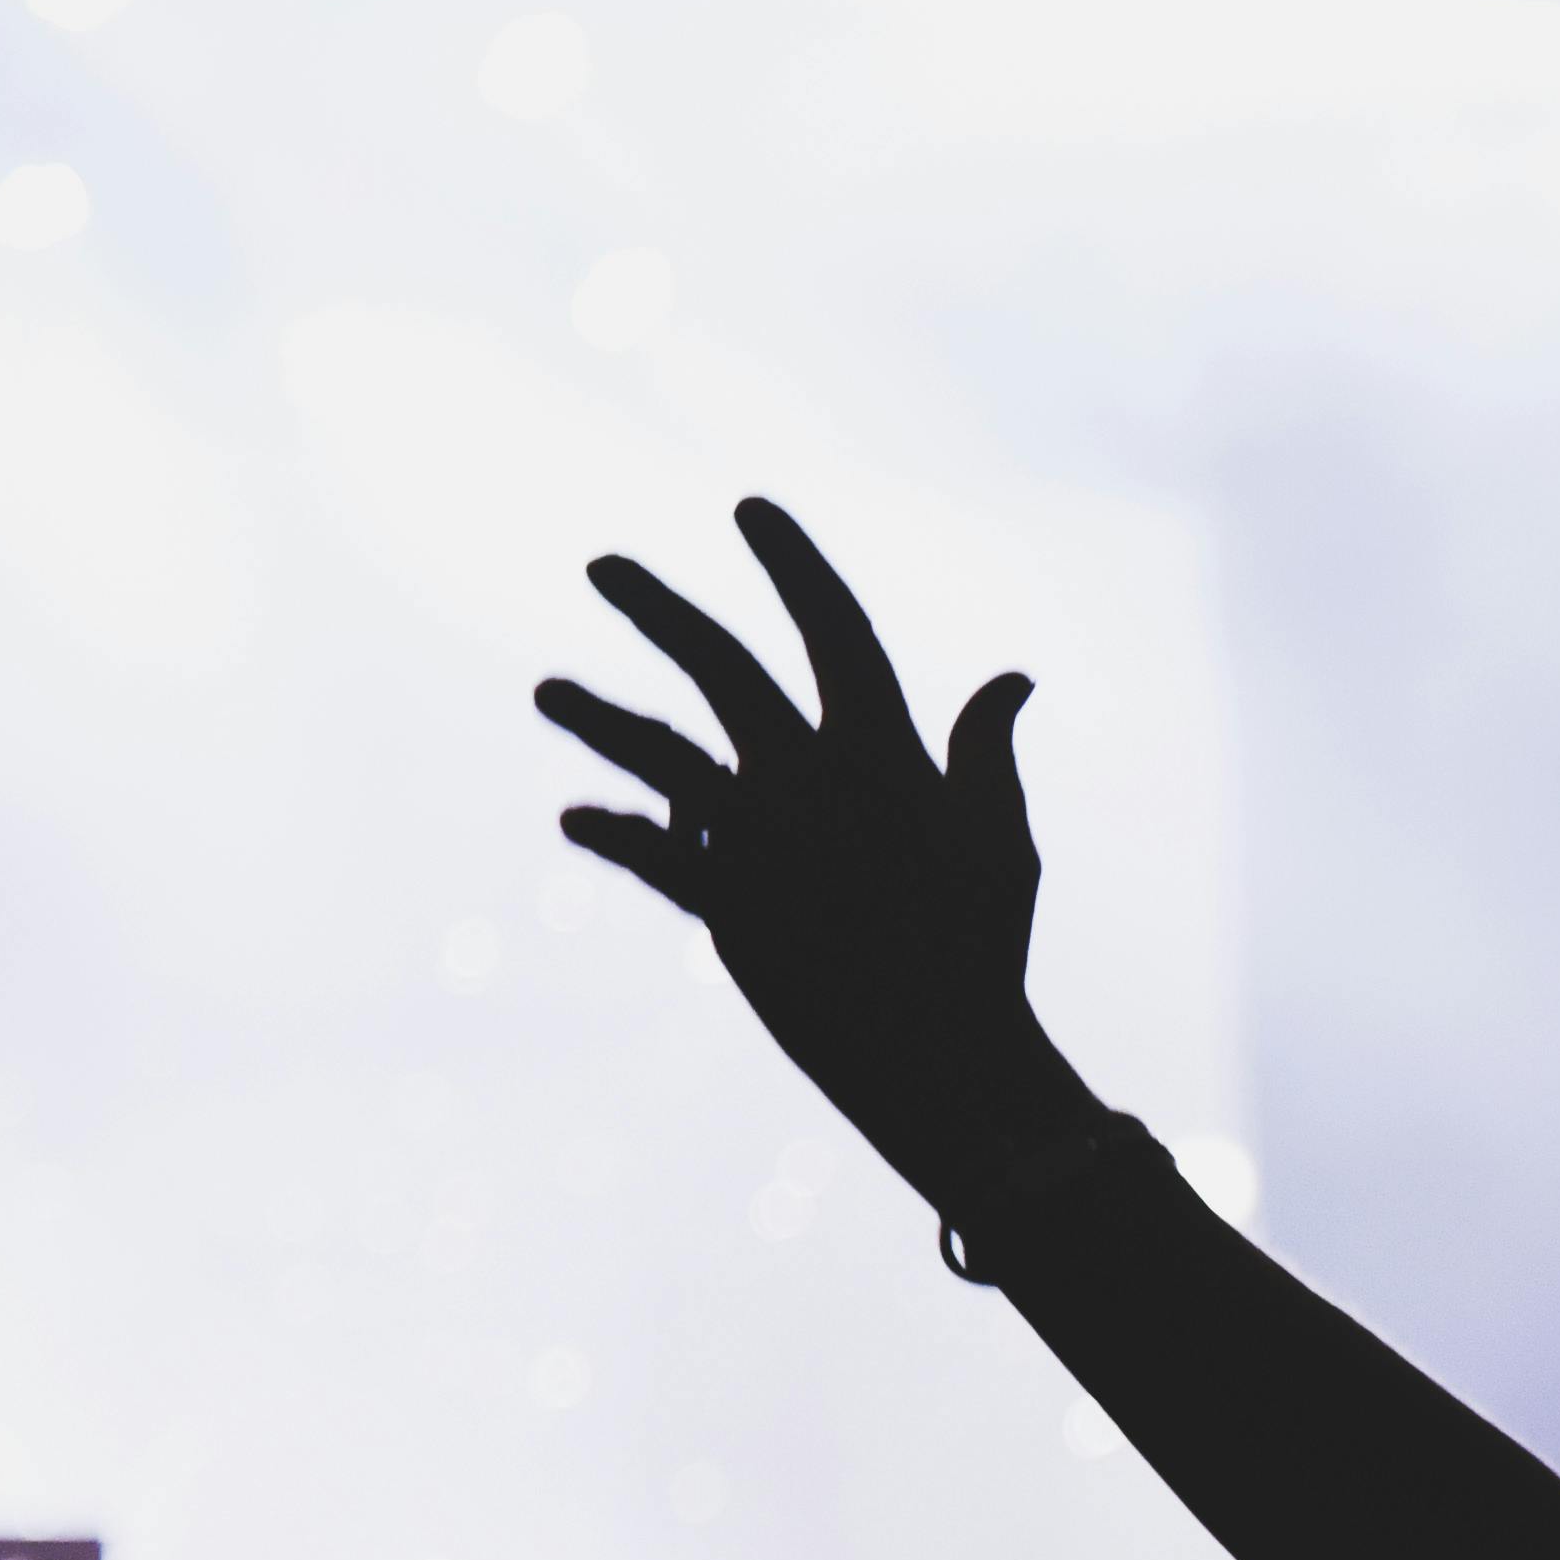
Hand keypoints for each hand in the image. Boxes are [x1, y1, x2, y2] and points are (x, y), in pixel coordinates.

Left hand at [537, 501, 1097, 1204]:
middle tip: (601, 563)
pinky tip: (571, 817)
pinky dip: (612, 835)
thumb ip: (989, 748)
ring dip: (598, 717)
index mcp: (883, 748)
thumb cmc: (983, 941)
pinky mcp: (725, 908)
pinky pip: (651, 858)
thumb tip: (1014, 678)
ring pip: (660, 753)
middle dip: (657, 608)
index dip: (792, 562)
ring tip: (544, 689)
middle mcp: (810, 777)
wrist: (944, 1051)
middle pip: (720, 667)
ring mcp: (760, 841)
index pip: (832, 628)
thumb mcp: (1000, 833)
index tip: (750, 508)